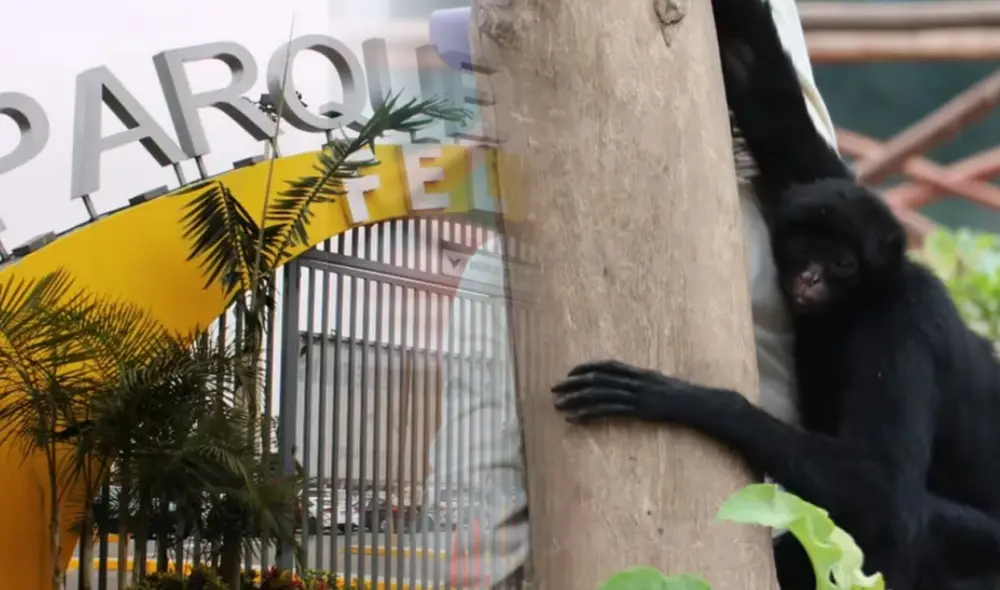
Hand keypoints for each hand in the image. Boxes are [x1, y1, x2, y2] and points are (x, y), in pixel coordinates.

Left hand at [551, 359, 695, 423]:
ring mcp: (634, 395)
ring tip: (558, 405)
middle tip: (554, 388)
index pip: (606, 365)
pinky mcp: (636, 410)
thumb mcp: (657, 383)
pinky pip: (606, 412)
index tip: (570, 373)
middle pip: (597, 378)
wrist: (694, 404)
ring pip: (598, 394)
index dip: (586, 367)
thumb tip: (623, 383)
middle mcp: (633, 380)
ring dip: (575, 399)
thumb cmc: (677, 396)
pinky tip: (574, 419)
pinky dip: (588, 414)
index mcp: (637, 372)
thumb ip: (639, 381)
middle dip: (573, 383)